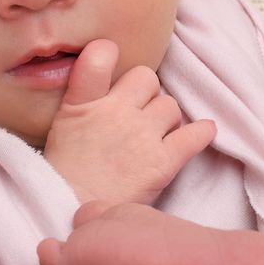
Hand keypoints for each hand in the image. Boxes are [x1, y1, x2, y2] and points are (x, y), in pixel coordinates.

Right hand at [43, 40, 215, 204]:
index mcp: (84, 104)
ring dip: (167, 118)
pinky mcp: (162, 163)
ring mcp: (142, 137)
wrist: (73, 211)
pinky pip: (194, 136)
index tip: (111, 56)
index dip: (107, 53)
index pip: (99, 57)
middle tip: (139, 114)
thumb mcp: (61, 124)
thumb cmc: (67, 172)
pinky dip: (201, 133)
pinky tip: (202, 132)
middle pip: (148, 79)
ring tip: (156, 135)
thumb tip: (104, 63)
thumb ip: (81, 93)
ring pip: (171, 106)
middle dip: (147, 93)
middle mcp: (116, 113)